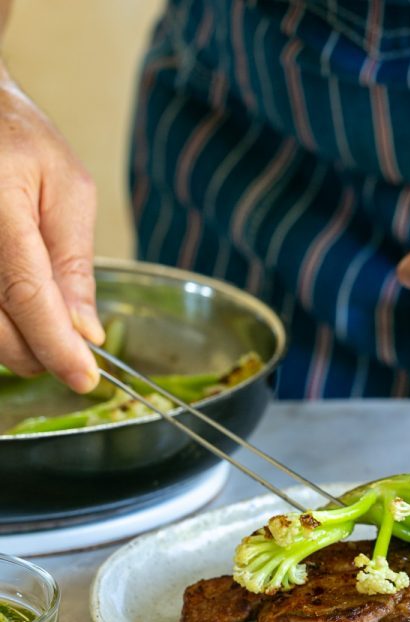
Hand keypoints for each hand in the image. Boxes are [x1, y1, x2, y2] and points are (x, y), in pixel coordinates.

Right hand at [0, 63, 102, 390]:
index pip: (27, 297)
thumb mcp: (68, 189)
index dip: (58, 348)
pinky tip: (19, 314)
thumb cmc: (17, 139)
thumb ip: (75, 264)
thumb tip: (85, 332)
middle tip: (74, 351)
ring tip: (47, 328)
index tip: (86, 379)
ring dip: (17, 347)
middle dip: (41, 354)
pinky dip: (1, 326)